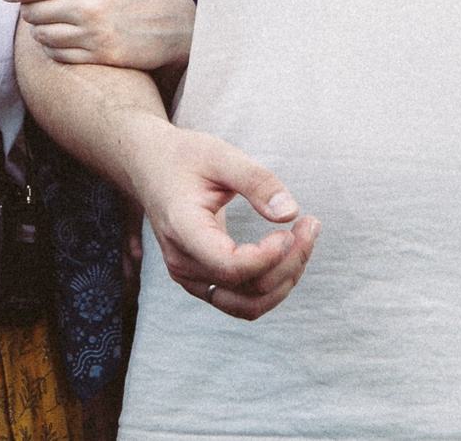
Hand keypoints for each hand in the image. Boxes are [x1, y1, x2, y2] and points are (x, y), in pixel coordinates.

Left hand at [0, 0, 193, 69]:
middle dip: (30, 8)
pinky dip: (54, 48)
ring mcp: (94, 32)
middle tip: (44, 3)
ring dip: (41, 29)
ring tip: (56, 20)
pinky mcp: (101, 55)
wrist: (171, 17)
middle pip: (30, 11)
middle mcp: (87, 3)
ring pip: (40, 35)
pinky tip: (68, 37)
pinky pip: (57, 55)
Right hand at [130, 123, 318, 319]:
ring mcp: (189, 276)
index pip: (230, 266)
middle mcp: (182, 261)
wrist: (150, 165)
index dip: (270, 256)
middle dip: (290, 262)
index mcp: (182, 228)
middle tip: (310, 224)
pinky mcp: (200, 280)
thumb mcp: (220, 155)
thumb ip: (256, 181)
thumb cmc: (184, 156)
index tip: (291, 227)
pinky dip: (271, 285)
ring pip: (249, 304)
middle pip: (248, 287)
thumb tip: (290, 214)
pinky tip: (285, 254)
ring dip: (285, 280)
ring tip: (303, 241)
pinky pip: (242, 302)